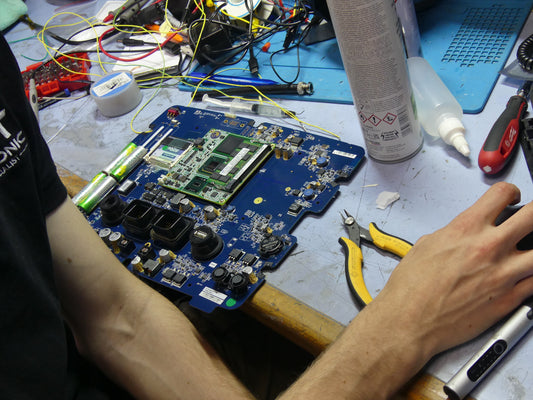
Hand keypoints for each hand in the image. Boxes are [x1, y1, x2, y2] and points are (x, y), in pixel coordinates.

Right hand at [374, 182, 532, 359]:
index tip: (511, 199)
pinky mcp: (509, 299)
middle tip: (528, 219)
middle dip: (532, 213)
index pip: (502, 193)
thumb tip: (460, 235)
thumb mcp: (425, 246)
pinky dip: (532, 275)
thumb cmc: (411, 288)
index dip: (510, 192)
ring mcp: (503, 274)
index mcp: (465, 229)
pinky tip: (524, 274)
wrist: (410, 321)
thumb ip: (451, 234)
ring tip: (525, 251)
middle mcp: (488, 247)